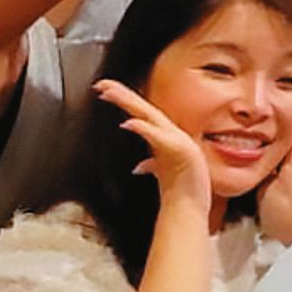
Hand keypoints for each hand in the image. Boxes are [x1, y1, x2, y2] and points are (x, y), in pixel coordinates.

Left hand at [95, 78, 210, 212]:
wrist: (189, 206)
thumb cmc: (182, 189)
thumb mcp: (165, 173)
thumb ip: (152, 165)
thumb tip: (139, 166)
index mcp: (165, 137)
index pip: (141, 112)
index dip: (125, 99)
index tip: (106, 89)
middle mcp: (168, 134)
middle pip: (142, 109)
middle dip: (122, 95)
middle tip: (101, 84)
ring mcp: (173, 141)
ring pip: (147, 116)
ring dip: (129, 104)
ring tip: (110, 93)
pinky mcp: (177, 150)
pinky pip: (156, 136)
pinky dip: (143, 128)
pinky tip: (129, 123)